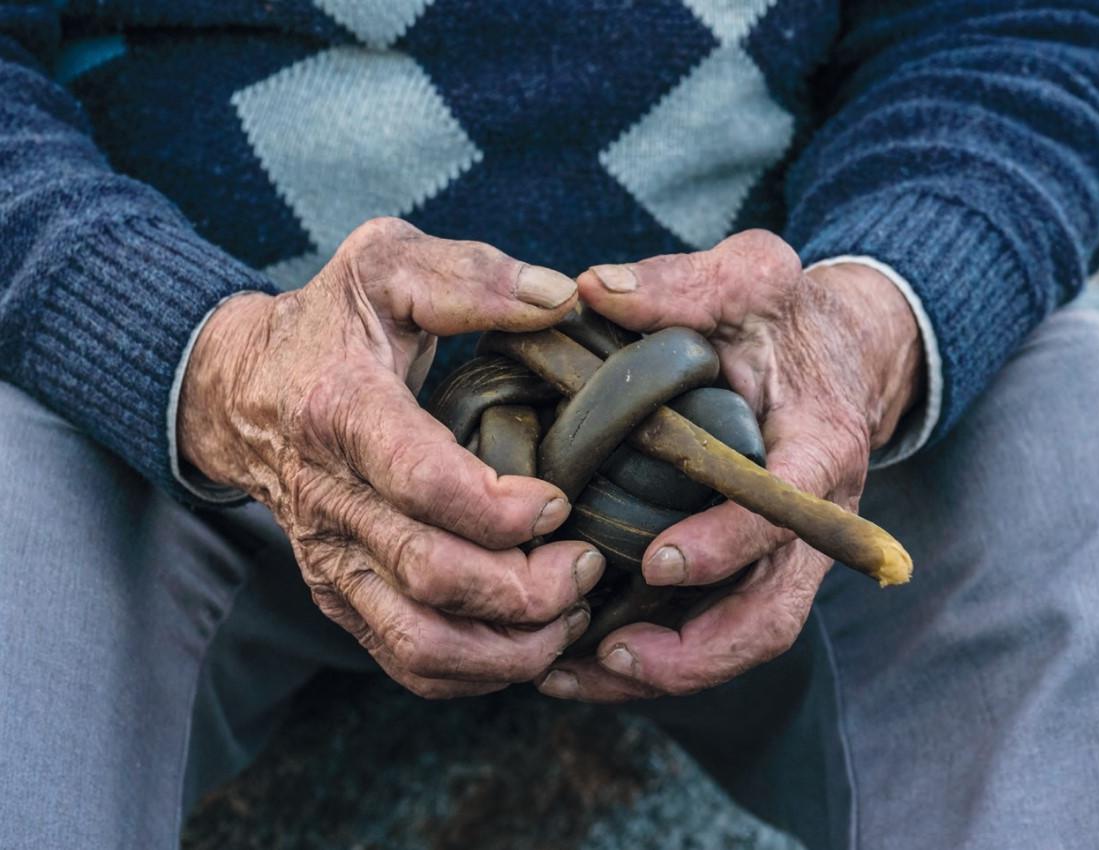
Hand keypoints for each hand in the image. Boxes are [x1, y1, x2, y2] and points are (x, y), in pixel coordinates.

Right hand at [178, 218, 605, 697]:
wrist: (243, 389)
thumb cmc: (329, 322)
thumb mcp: (386, 266)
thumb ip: (470, 276)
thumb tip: (563, 299)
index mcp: (342, 411)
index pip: (421, 481)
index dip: (499, 508)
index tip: (560, 502)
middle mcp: (329, 499)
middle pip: (430, 576)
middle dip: (524, 588)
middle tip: (587, 563)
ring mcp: (329, 558)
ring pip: (418, 641)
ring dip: (507, 648)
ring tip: (572, 614)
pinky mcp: (338, 594)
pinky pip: (404, 661)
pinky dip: (473, 672)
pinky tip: (528, 644)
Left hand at [537, 229, 922, 700]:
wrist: (836, 354)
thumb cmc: (787, 318)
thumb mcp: (751, 279)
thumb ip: (685, 283)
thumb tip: (591, 290)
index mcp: (818, 450)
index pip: (786, 517)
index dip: (727, 546)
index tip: (657, 562)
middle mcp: (812, 518)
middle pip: (771, 614)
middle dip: (695, 652)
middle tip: (609, 655)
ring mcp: (787, 552)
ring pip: (743, 638)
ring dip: (666, 672)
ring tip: (575, 676)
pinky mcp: (755, 565)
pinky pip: (718, 628)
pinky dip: (660, 656)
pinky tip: (586, 661)